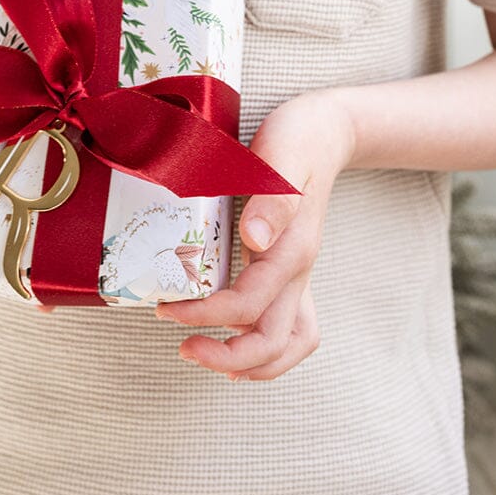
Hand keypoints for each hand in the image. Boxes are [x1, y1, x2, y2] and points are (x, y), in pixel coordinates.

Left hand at [155, 92, 353, 379]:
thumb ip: (273, 198)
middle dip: (228, 356)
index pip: (249, 303)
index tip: (167, 310)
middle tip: (183, 348)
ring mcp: (300, 273)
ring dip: (252, 362)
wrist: (328, 131)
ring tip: (207, 357)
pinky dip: (266, 347)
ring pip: (291, 343)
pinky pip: (291, 326)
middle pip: (275, 340)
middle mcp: (299, 269)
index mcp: (292, 247)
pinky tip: (234, 341)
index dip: (206, 315)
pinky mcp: (293, 270)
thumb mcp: (283, 155)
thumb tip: (254, 238)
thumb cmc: (299, 138)